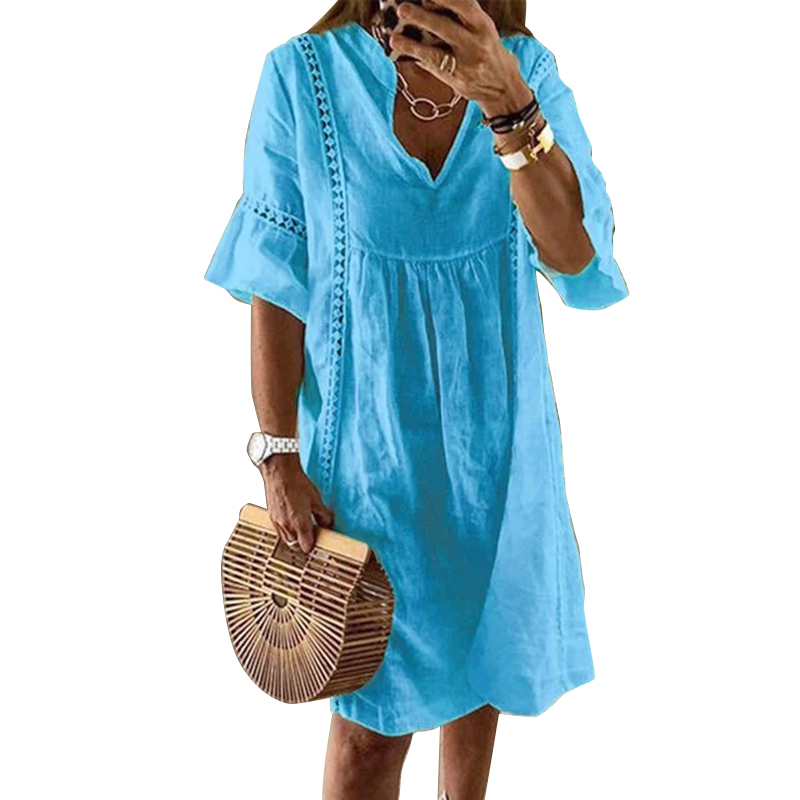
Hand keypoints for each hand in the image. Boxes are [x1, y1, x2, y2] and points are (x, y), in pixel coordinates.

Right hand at [260, 454, 334, 553]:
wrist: (279, 471)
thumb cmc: (296, 483)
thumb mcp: (316, 499)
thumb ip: (323, 515)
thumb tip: (327, 523)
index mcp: (299, 523)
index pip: (306, 547)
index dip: (313, 546)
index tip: (317, 541)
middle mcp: (286, 525)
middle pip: (295, 545)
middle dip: (302, 541)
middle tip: (310, 533)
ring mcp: (277, 522)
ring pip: (285, 539)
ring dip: (293, 536)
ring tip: (300, 525)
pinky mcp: (270, 516)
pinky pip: (278, 530)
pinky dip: (285, 529)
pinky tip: (290, 518)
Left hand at [390, 0, 533, 115]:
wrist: (502, 85)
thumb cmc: (486, 51)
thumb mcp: (481, 29)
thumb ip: (461, 18)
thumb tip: (429, 4)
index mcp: (483, 24)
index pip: (464, 5)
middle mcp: (475, 42)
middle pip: (446, 27)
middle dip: (423, 17)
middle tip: (403, 8)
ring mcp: (465, 62)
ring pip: (436, 50)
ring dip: (413, 42)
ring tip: (395, 35)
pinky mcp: (456, 78)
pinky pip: (433, 66)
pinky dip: (416, 56)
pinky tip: (401, 49)